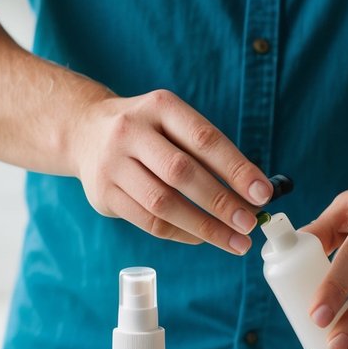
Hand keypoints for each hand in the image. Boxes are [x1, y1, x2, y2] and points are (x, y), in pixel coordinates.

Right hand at [71, 89, 271, 253]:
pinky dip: (182, 233)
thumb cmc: (148, 132)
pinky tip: (203, 238)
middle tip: (249, 224)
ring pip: (163, 204)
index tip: (263, 193)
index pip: (204, 139)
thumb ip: (208, 151)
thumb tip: (253, 192)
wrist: (84, 132)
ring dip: (204, 227)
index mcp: (159, 107)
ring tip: (235, 241)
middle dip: (221, 202)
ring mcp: (112, 164)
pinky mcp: (103, 195)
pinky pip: (148, 222)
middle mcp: (131, 132)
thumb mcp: (173, 123)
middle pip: (182, 173)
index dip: (236, 169)